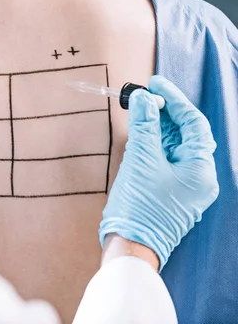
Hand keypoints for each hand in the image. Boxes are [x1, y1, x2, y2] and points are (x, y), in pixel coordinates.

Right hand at [99, 75, 218, 269]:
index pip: (193, 123)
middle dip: (164, 113)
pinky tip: (139, 135)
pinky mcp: (169, 191)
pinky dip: (152, 144)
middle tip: (143, 95)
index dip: (174, 100)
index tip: (155, 83)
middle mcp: (198, 177)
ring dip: (156, 127)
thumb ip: (144, 126)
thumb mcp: (141, 160)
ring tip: (138, 111)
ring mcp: (184, 185)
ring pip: (174, 146)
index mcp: (200, 170)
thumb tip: (143, 98)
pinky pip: (165, 160)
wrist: (129, 246)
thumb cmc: (139, 208)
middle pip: (185, 134)